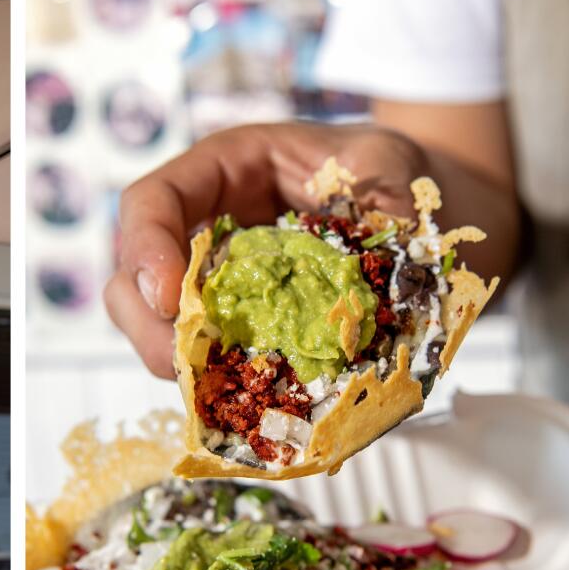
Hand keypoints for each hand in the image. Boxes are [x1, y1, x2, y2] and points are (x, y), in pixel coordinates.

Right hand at [105, 122, 429, 377]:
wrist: (435, 213)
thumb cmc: (404, 178)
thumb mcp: (394, 169)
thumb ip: (369, 207)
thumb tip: (358, 278)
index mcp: (229, 170)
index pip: (153, 200)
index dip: (147, 247)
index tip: (169, 295)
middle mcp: (207, 227)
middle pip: (133, 273)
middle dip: (145, 323)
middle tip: (179, 361)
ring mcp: (217, 282)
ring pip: (155, 325)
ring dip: (174, 361)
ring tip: (211, 387)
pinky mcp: (239, 327)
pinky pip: (205, 358)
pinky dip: (213, 384)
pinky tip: (243, 400)